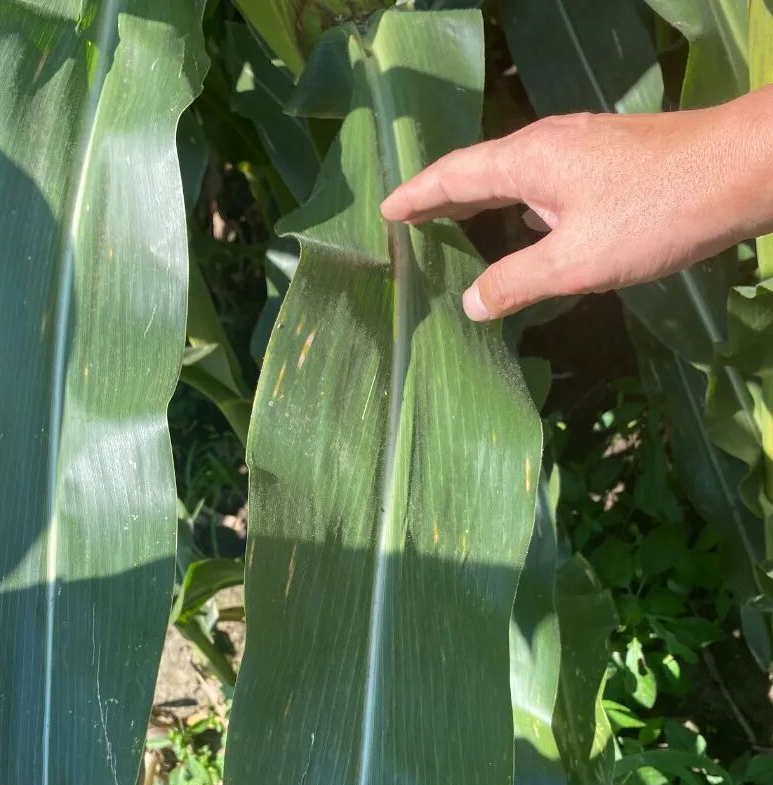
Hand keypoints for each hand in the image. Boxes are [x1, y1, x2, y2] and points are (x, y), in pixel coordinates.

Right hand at [380, 86, 772, 321]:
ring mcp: (582, 149)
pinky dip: (518, 202)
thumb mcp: (575, 261)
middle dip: (442, 195)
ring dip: (482, 199)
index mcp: (528, 161)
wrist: (736, 173)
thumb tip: (471, 303)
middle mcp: (548, 144)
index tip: (385, 212)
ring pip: (514, 174)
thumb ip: (517, 282)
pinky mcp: (609, 161)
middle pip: (479, 169)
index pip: (453, 175)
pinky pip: (543, 180)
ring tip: (457, 223)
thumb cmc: (651, 214)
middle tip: (409, 220)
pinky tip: (528, 224)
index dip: (416, 195)